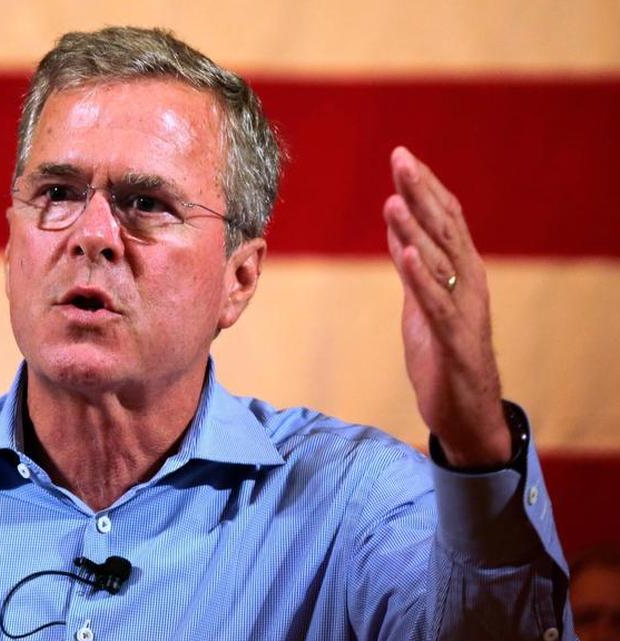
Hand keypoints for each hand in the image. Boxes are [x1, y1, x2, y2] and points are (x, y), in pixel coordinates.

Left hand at [383, 147, 510, 467]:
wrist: (465, 411)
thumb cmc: (443, 354)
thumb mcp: (421, 302)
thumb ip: (414, 267)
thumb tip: (398, 230)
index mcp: (460, 271)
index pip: (445, 218)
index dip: (425, 186)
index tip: (402, 154)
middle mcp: (468, 282)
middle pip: (444, 229)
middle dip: (421, 192)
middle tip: (400, 158)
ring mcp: (463, 310)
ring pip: (440, 261)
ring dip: (416, 229)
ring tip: (394, 200)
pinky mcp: (453, 340)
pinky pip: (435, 304)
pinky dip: (419, 278)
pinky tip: (405, 254)